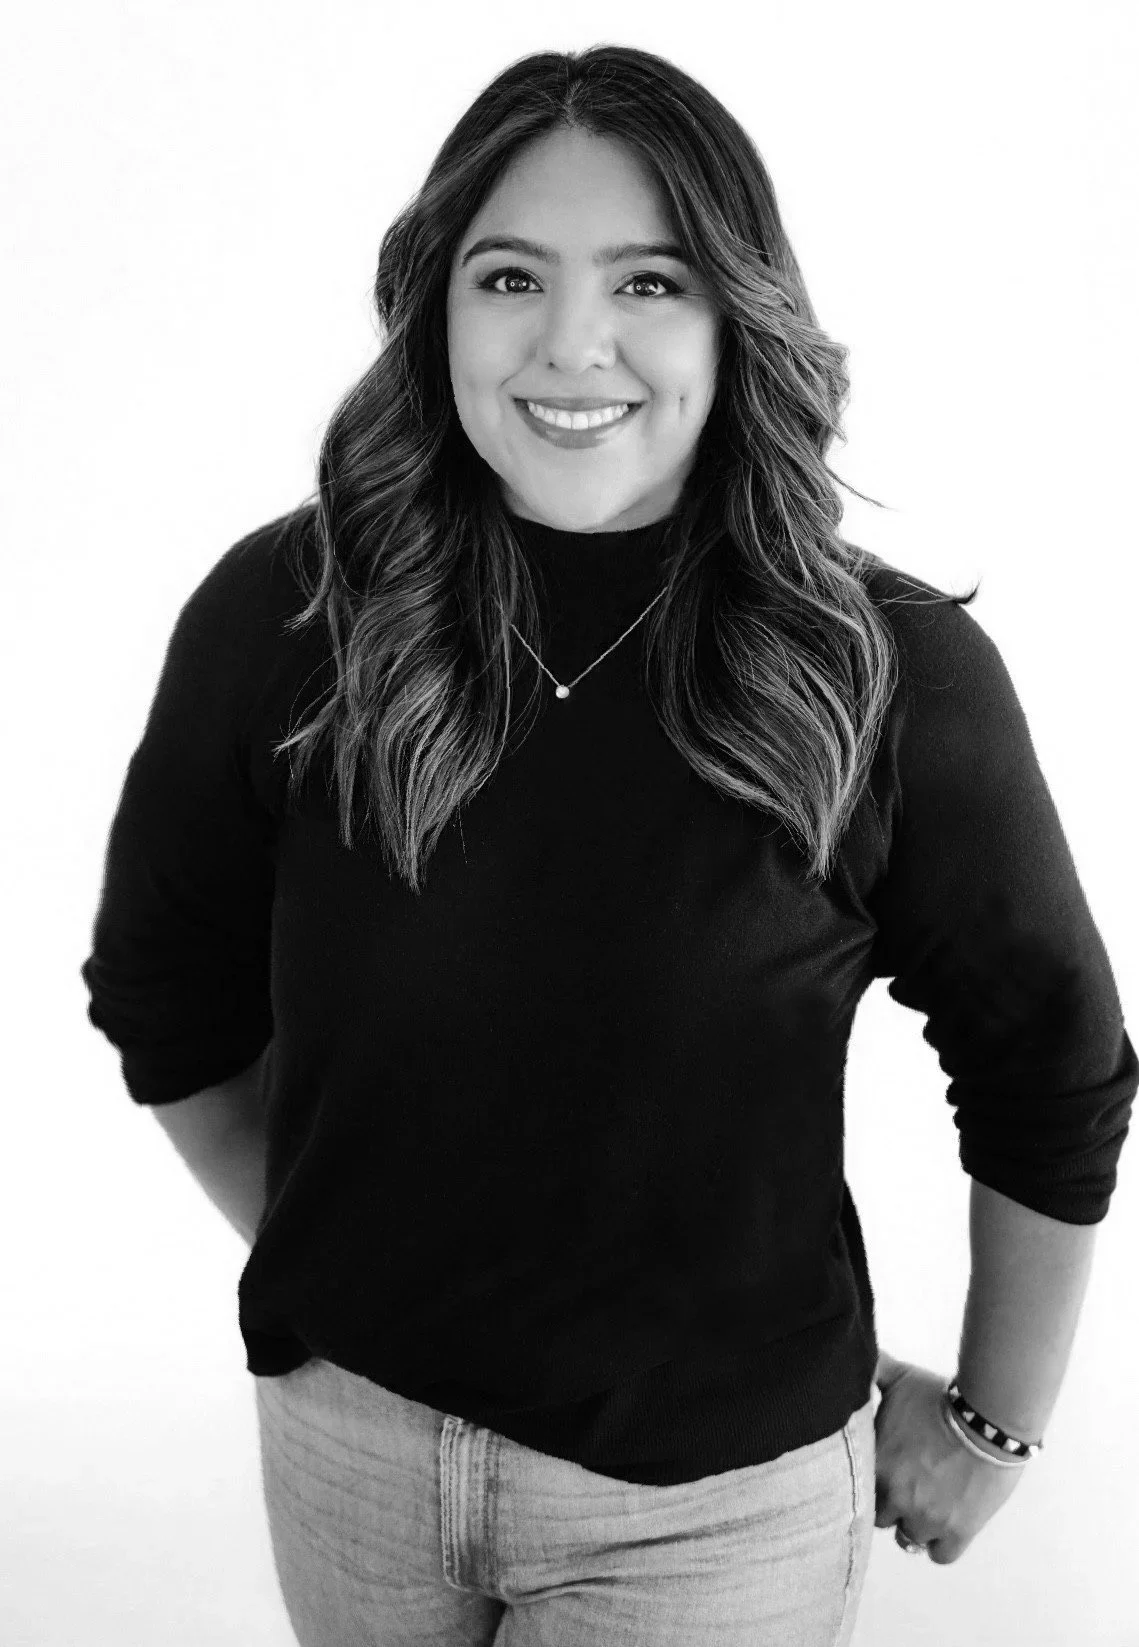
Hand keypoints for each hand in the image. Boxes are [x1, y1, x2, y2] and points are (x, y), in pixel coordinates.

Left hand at [874, 1350, 1026, 1563]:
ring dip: (916, 1524)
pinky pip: (940, 1555)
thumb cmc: (940, 1396)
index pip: (856, 1490)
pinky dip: (941, 1545)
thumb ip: (871, 1372)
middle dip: (892, 1504)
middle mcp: (894, 1495)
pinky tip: (946, 1525)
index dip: (871, 1483)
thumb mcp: (898, 1378)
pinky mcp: (957, 1531)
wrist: (987, 1416)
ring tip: (929, 1504)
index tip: (885, 1473)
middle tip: (909, 1488)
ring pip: (909, 1538)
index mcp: (875, 1463)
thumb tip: (853, 1356)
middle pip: (881, 1517)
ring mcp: (926, 1517)